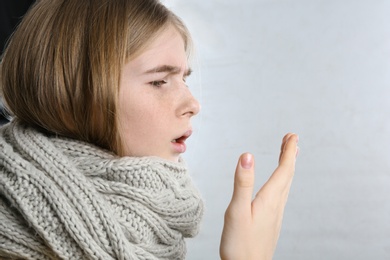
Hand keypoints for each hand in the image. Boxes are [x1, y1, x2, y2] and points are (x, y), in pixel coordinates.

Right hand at [220, 133, 298, 259]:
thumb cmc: (240, 245)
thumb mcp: (237, 211)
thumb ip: (242, 183)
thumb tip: (247, 156)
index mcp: (269, 200)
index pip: (283, 171)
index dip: (288, 152)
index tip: (292, 136)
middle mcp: (276, 206)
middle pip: (287, 176)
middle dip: (290, 155)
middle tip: (292, 139)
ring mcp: (275, 215)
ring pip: (285, 186)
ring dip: (287, 167)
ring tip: (288, 156)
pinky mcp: (271, 222)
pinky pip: (281, 195)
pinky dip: (282, 182)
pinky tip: (278, 185)